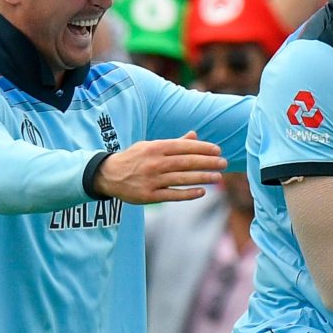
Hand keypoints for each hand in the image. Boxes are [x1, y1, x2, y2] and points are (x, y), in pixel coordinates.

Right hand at [93, 131, 226, 203]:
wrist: (108, 175)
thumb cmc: (134, 158)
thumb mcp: (151, 146)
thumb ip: (174, 143)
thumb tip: (195, 136)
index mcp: (156, 148)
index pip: (184, 147)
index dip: (202, 148)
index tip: (217, 150)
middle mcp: (155, 163)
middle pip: (186, 162)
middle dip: (207, 162)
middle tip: (223, 163)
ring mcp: (152, 180)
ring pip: (182, 179)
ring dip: (202, 178)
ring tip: (218, 177)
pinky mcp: (149, 196)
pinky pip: (172, 195)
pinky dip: (188, 194)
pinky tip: (202, 191)